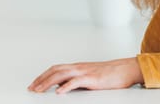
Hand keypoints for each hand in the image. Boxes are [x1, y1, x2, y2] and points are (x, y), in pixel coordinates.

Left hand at [28, 57, 142, 93]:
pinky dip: (66, 86)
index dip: (43, 76)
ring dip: (48, 82)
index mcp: (79, 67)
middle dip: (41, 79)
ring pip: (62, 74)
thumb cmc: (113, 74)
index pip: (56, 69)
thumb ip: (78, 81)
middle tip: (31, 88)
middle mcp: (80, 67)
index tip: (34, 84)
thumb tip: (64, 88)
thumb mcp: (92, 77)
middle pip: (55, 70)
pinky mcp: (93, 79)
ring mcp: (86, 72)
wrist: (127, 69)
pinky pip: (76, 81)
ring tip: (38, 90)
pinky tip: (59, 92)